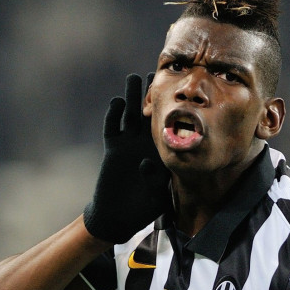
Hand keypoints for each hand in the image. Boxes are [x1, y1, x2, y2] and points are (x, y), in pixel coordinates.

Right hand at [83, 73, 170, 243]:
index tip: (177, 90)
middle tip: (155, 73)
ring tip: (134, 78)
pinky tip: (117, 102)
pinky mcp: (113, 148)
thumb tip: (147, 163)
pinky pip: (112, 128)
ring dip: (131, 96)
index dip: (171, 107)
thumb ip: (155, 180)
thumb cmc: (143, 207)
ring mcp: (128, 143)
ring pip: (130, 114)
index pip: (168, 123)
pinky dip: (113, 115)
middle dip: (150, 94)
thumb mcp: (156, 196)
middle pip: (148, 112)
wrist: (119, 215)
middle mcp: (146, 142)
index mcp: (163, 149)